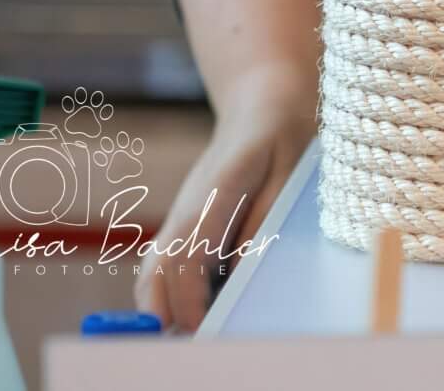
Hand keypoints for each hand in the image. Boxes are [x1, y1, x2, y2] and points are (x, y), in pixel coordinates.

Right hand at [135, 71, 314, 333]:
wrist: (262, 103)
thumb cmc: (283, 137)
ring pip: (154, 269)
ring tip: (191, 331)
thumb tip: (243, 267)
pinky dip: (170, 291)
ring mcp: (181, 215)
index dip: (187, 297)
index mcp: (213, 194)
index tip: (202, 327)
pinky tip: (198, 307)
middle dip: (163, 312)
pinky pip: (166, 262)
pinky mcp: (186, 221)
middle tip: (191, 340)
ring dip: (162, 304)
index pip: (184, 256)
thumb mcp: (289, 173)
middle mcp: (187, 208)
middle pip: (155, 270)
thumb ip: (264, 218)